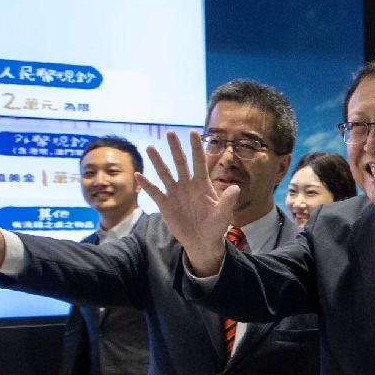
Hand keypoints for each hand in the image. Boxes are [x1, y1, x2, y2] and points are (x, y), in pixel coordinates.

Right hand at [136, 130, 237, 275]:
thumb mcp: (223, 215)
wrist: (202, 241)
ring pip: (165, 173)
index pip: (199, 162)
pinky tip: (139, 175)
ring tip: (150, 147)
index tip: (193, 132)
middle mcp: (187, 185)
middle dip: (175, 148)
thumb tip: (236, 188)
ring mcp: (175, 193)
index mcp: (202, 185)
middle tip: (170, 132)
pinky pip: (154, 192)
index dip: (196, 148)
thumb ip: (227, 201)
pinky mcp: (165, 204)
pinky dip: (147, 184)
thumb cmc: (215, 227)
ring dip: (157, 161)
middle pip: (180, 163)